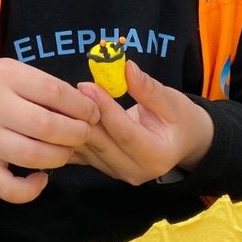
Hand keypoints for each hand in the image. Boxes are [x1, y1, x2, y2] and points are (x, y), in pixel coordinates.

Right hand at [0, 60, 100, 204]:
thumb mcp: (6, 71)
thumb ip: (39, 84)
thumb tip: (82, 104)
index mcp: (5, 77)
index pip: (54, 92)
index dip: (81, 106)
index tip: (91, 113)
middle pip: (48, 127)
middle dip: (77, 133)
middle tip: (84, 134)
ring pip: (34, 157)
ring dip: (60, 157)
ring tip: (65, 151)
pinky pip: (9, 189)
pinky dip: (31, 190)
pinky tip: (41, 178)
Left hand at [73, 61, 214, 184]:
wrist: (183, 142)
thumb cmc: (180, 120)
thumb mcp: (172, 101)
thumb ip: (148, 88)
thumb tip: (127, 67)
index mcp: (156, 156)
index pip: (125, 133)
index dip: (105, 109)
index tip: (88, 85)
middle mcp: (135, 171)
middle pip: (102, 143)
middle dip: (83, 116)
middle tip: (67, 91)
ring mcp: (118, 173)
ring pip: (88, 150)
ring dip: (72, 125)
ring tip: (60, 101)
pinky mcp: (104, 169)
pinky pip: (81, 153)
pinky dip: (69, 136)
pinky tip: (58, 118)